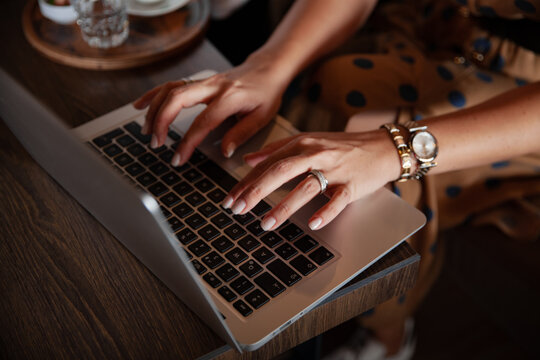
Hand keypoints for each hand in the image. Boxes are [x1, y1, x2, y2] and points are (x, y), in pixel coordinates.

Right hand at [133, 55, 287, 165]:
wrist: (267, 69)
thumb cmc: (266, 94)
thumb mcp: (262, 117)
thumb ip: (241, 134)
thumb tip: (224, 152)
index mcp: (230, 98)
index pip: (203, 121)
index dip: (188, 141)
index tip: (178, 158)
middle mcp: (213, 86)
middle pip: (178, 98)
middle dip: (162, 121)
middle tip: (156, 143)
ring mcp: (204, 82)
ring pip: (171, 89)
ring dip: (154, 109)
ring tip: (147, 131)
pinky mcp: (198, 81)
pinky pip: (171, 84)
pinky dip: (153, 94)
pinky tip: (140, 105)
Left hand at [222, 130, 400, 230]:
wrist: (382, 147)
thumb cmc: (343, 147)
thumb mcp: (308, 142)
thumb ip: (277, 150)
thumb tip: (249, 160)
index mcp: (302, 144)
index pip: (268, 163)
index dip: (247, 181)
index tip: (229, 198)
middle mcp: (316, 154)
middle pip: (281, 170)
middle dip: (257, 191)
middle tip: (238, 209)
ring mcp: (335, 170)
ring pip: (306, 186)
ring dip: (284, 206)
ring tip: (265, 224)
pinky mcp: (353, 185)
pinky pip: (337, 200)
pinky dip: (325, 212)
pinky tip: (311, 224)